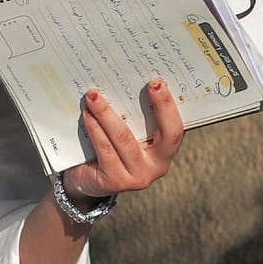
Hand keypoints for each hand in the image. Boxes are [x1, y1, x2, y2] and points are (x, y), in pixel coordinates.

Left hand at [60, 82, 184, 202]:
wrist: (89, 180)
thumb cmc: (113, 147)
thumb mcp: (129, 131)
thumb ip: (134, 116)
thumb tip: (125, 81)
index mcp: (166, 150)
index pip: (175, 128)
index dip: (168, 106)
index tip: (156, 82)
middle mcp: (158, 166)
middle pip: (162, 134)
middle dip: (154, 105)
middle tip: (144, 83)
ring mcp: (138, 177)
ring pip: (124, 139)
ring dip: (107, 113)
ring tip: (94, 95)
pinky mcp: (116, 182)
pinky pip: (105, 150)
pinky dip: (95, 129)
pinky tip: (87, 115)